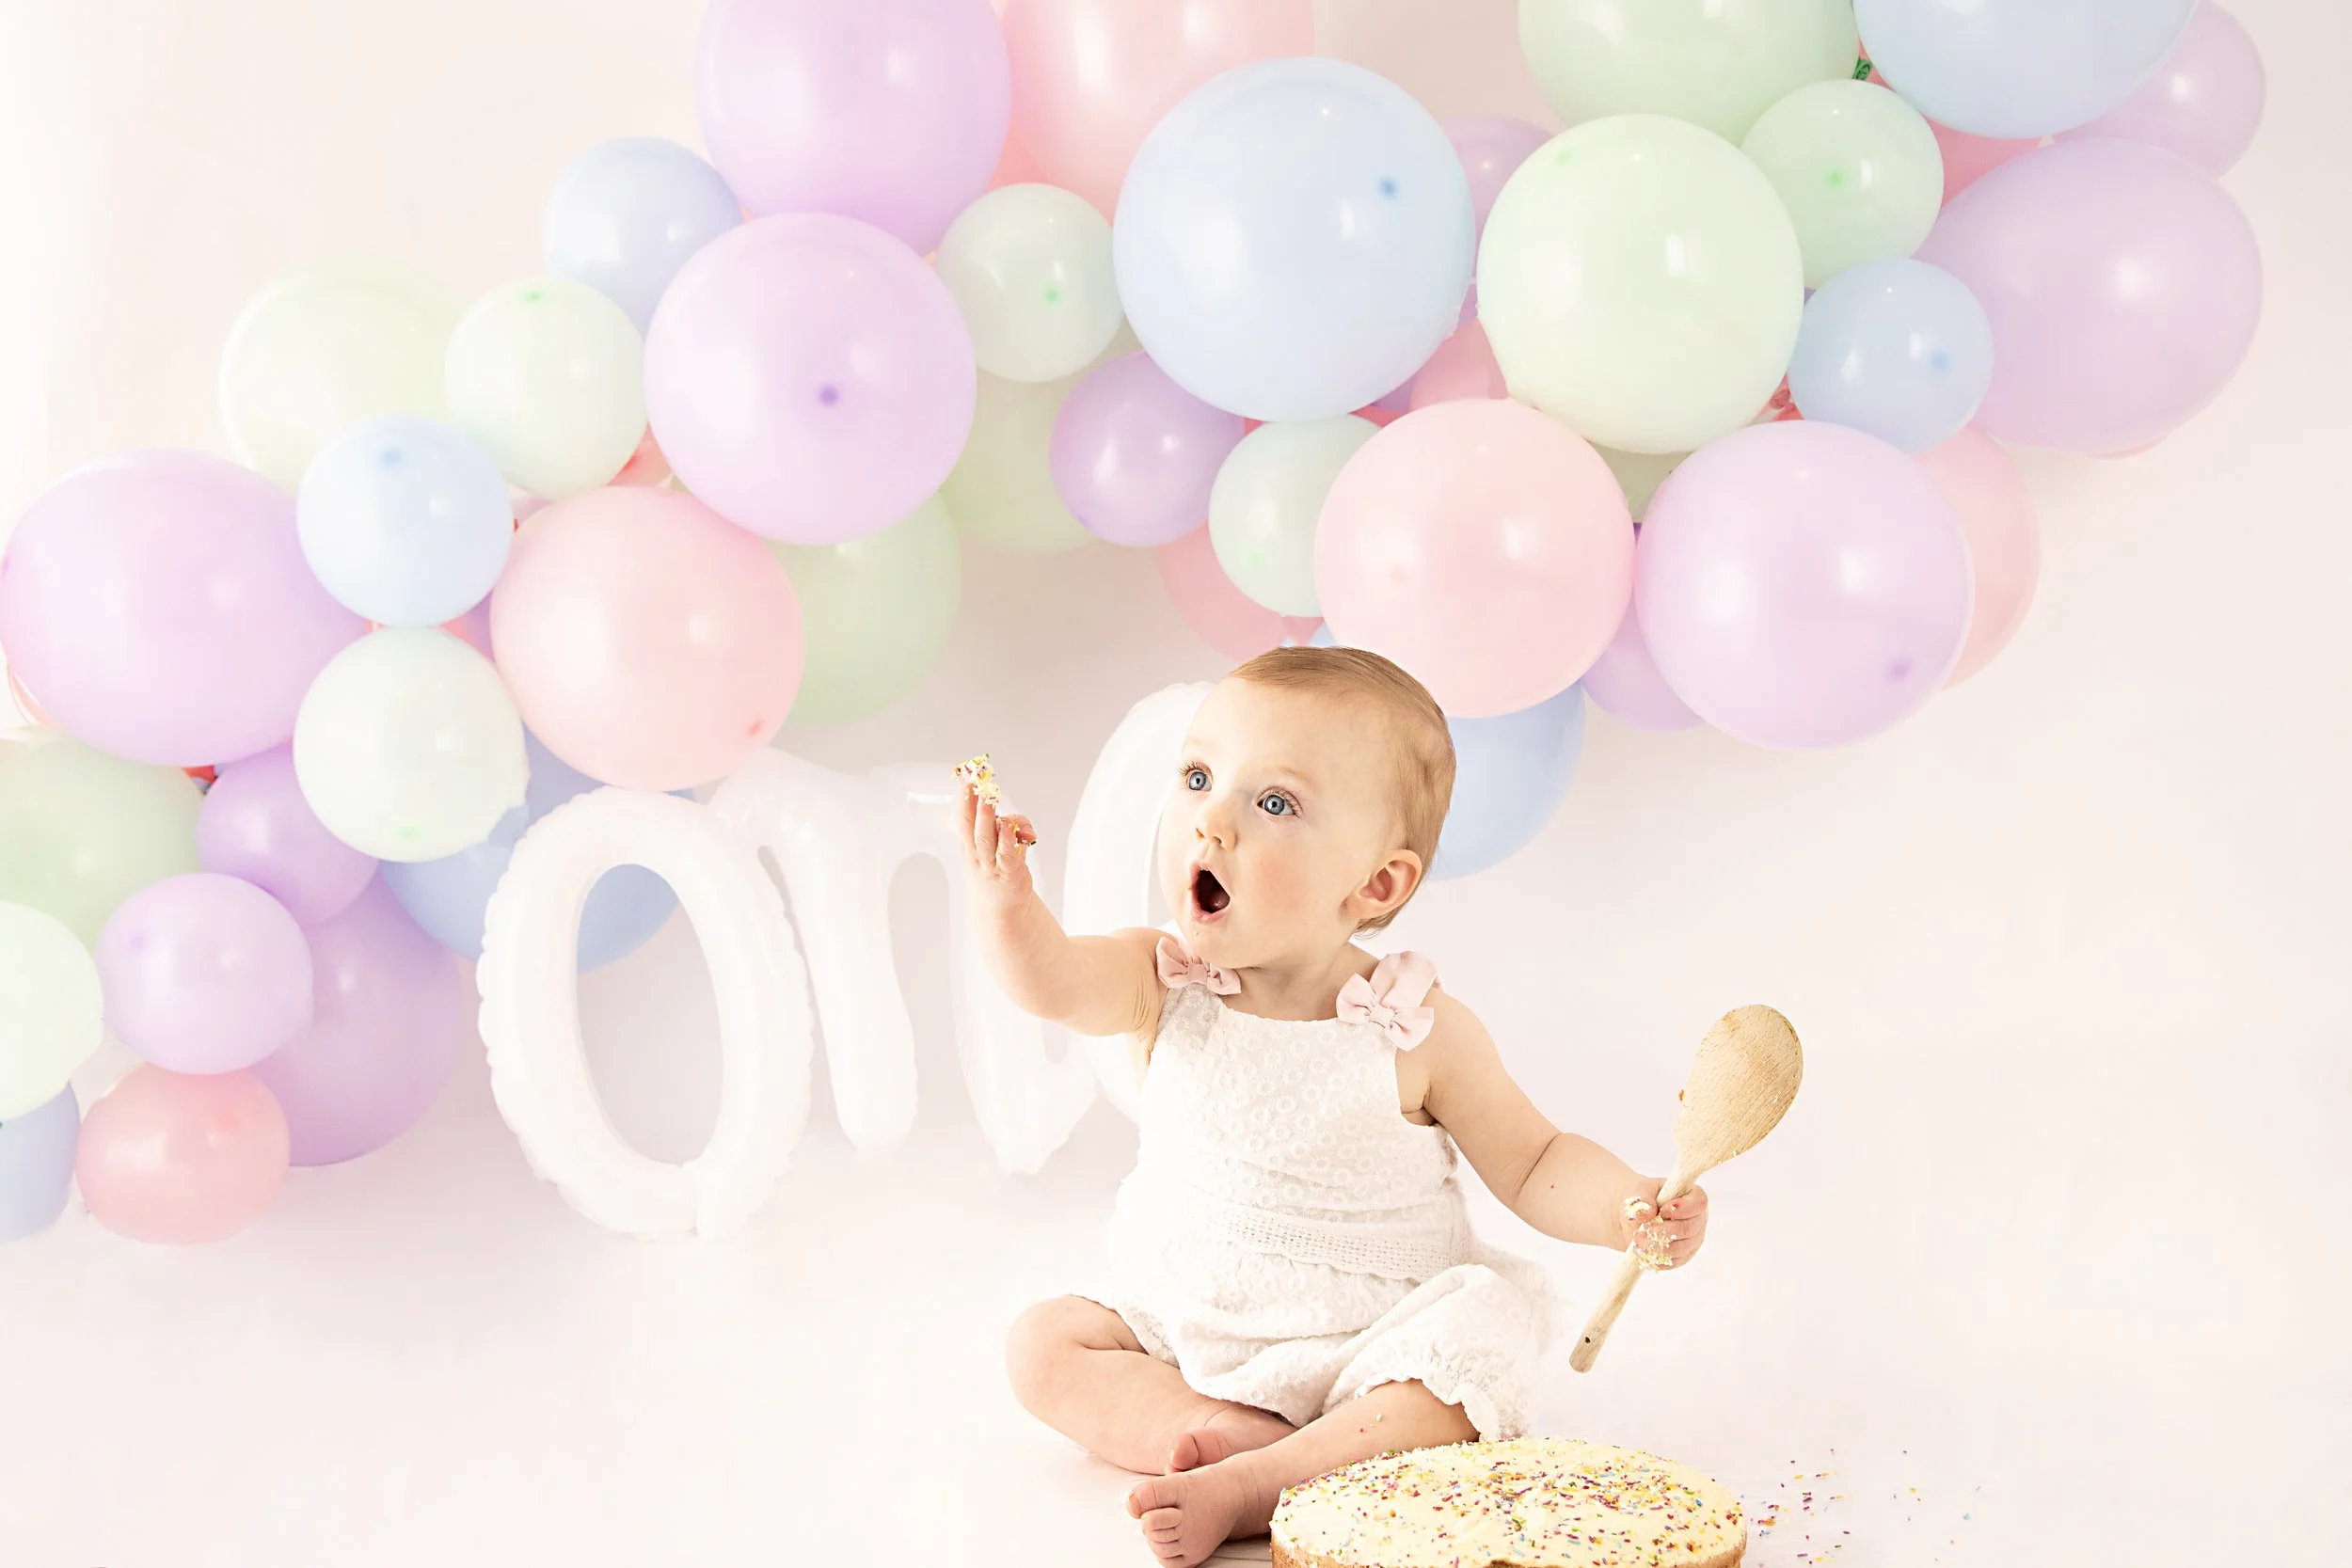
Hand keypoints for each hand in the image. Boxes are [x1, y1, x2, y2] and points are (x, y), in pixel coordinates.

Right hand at [957, 782, 1037, 909]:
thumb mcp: (998, 846)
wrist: (1000, 908)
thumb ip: (1011, 829)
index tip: (965, 774)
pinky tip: (1010, 827)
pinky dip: (1008, 839)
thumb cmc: (998, 870)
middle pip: (970, 823)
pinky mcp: (1008, 872)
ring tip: (988, 797)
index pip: (964, 816)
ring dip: (987, 816)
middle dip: (971, 800)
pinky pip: (1007, 853)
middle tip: (974, 779)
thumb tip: (1025, 828)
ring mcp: (991, 863)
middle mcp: (976, 852)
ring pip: (986, 837)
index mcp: (969, 843)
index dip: (964, 795)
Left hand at [1618, 1178, 1706, 1270]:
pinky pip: (1675, 1262)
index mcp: (1692, 1196)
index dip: (1683, 1209)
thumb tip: (1646, 1213)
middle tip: (1643, 1229)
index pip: (1699, 1202)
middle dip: (1664, 1232)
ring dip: (1659, 1247)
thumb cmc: (1643, 1198)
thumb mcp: (1640, 1190)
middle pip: (1689, 1229)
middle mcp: (1697, 1219)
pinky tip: (1643, 1254)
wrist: (1635, 1216)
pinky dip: (1659, 1260)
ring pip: (1682, 1248)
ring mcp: (1692, 1239)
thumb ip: (1643, 1198)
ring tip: (1638, 1242)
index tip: (1662, 1211)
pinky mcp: (1683, 1255)